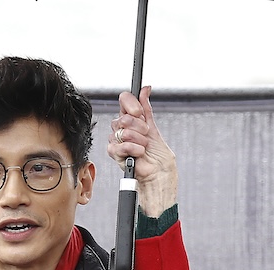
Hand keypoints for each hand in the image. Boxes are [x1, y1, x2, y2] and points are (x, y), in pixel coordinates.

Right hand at [107, 86, 177, 216]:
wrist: (159, 176)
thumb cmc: (159, 158)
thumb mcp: (154, 129)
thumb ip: (147, 109)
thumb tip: (146, 89)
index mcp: (132, 120)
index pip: (124, 100)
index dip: (132, 104)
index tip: (141, 112)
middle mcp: (123, 129)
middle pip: (123, 116)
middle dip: (139, 126)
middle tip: (147, 135)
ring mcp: (117, 141)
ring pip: (122, 131)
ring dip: (138, 140)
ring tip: (144, 148)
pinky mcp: (114, 153)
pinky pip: (119, 145)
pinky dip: (133, 149)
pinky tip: (139, 154)